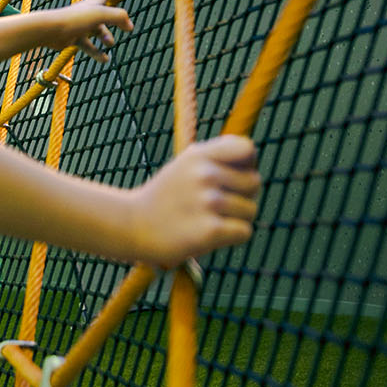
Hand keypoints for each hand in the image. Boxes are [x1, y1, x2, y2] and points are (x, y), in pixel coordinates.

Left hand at [47, 0, 132, 60]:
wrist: (50, 30)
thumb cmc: (74, 19)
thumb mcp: (100, 15)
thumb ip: (118, 17)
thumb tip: (130, 26)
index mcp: (95, 1)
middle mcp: (89, 11)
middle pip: (106, 9)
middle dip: (116, 13)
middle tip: (125, 18)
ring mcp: (82, 24)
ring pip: (98, 30)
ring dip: (106, 36)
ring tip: (110, 42)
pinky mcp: (75, 37)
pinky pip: (89, 46)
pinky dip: (97, 52)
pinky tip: (104, 59)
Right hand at [128, 136, 260, 266]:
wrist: (132, 225)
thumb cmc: (165, 197)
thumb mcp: (185, 165)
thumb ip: (215, 157)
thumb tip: (252, 156)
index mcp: (199, 155)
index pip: (247, 149)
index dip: (248, 164)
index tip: (234, 177)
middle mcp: (204, 175)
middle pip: (254, 183)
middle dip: (243, 195)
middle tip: (218, 205)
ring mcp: (207, 202)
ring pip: (251, 210)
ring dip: (236, 219)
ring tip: (210, 220)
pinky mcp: (209, 231)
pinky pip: (244, 231)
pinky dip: (233, 236)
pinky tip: (212, 234)